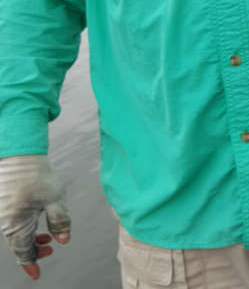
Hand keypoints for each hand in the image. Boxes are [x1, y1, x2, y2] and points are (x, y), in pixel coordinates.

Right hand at [0, 155, 70, 280]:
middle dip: (34, 251)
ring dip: (31, 238)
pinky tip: (37, 220)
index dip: (31, 264)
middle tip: (51, 249)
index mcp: (16, 224)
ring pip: (16, 233)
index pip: (23, 253)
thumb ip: (60, 221)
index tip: (37, 274)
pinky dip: (25, 226)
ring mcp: (3, 212)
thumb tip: (64, 241)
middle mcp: (6, 222)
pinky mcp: (4, 203)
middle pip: (19, 245)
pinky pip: (13, 222)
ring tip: (47, 238)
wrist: (19, 153)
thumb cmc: (37, 175)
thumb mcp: (54, 198)